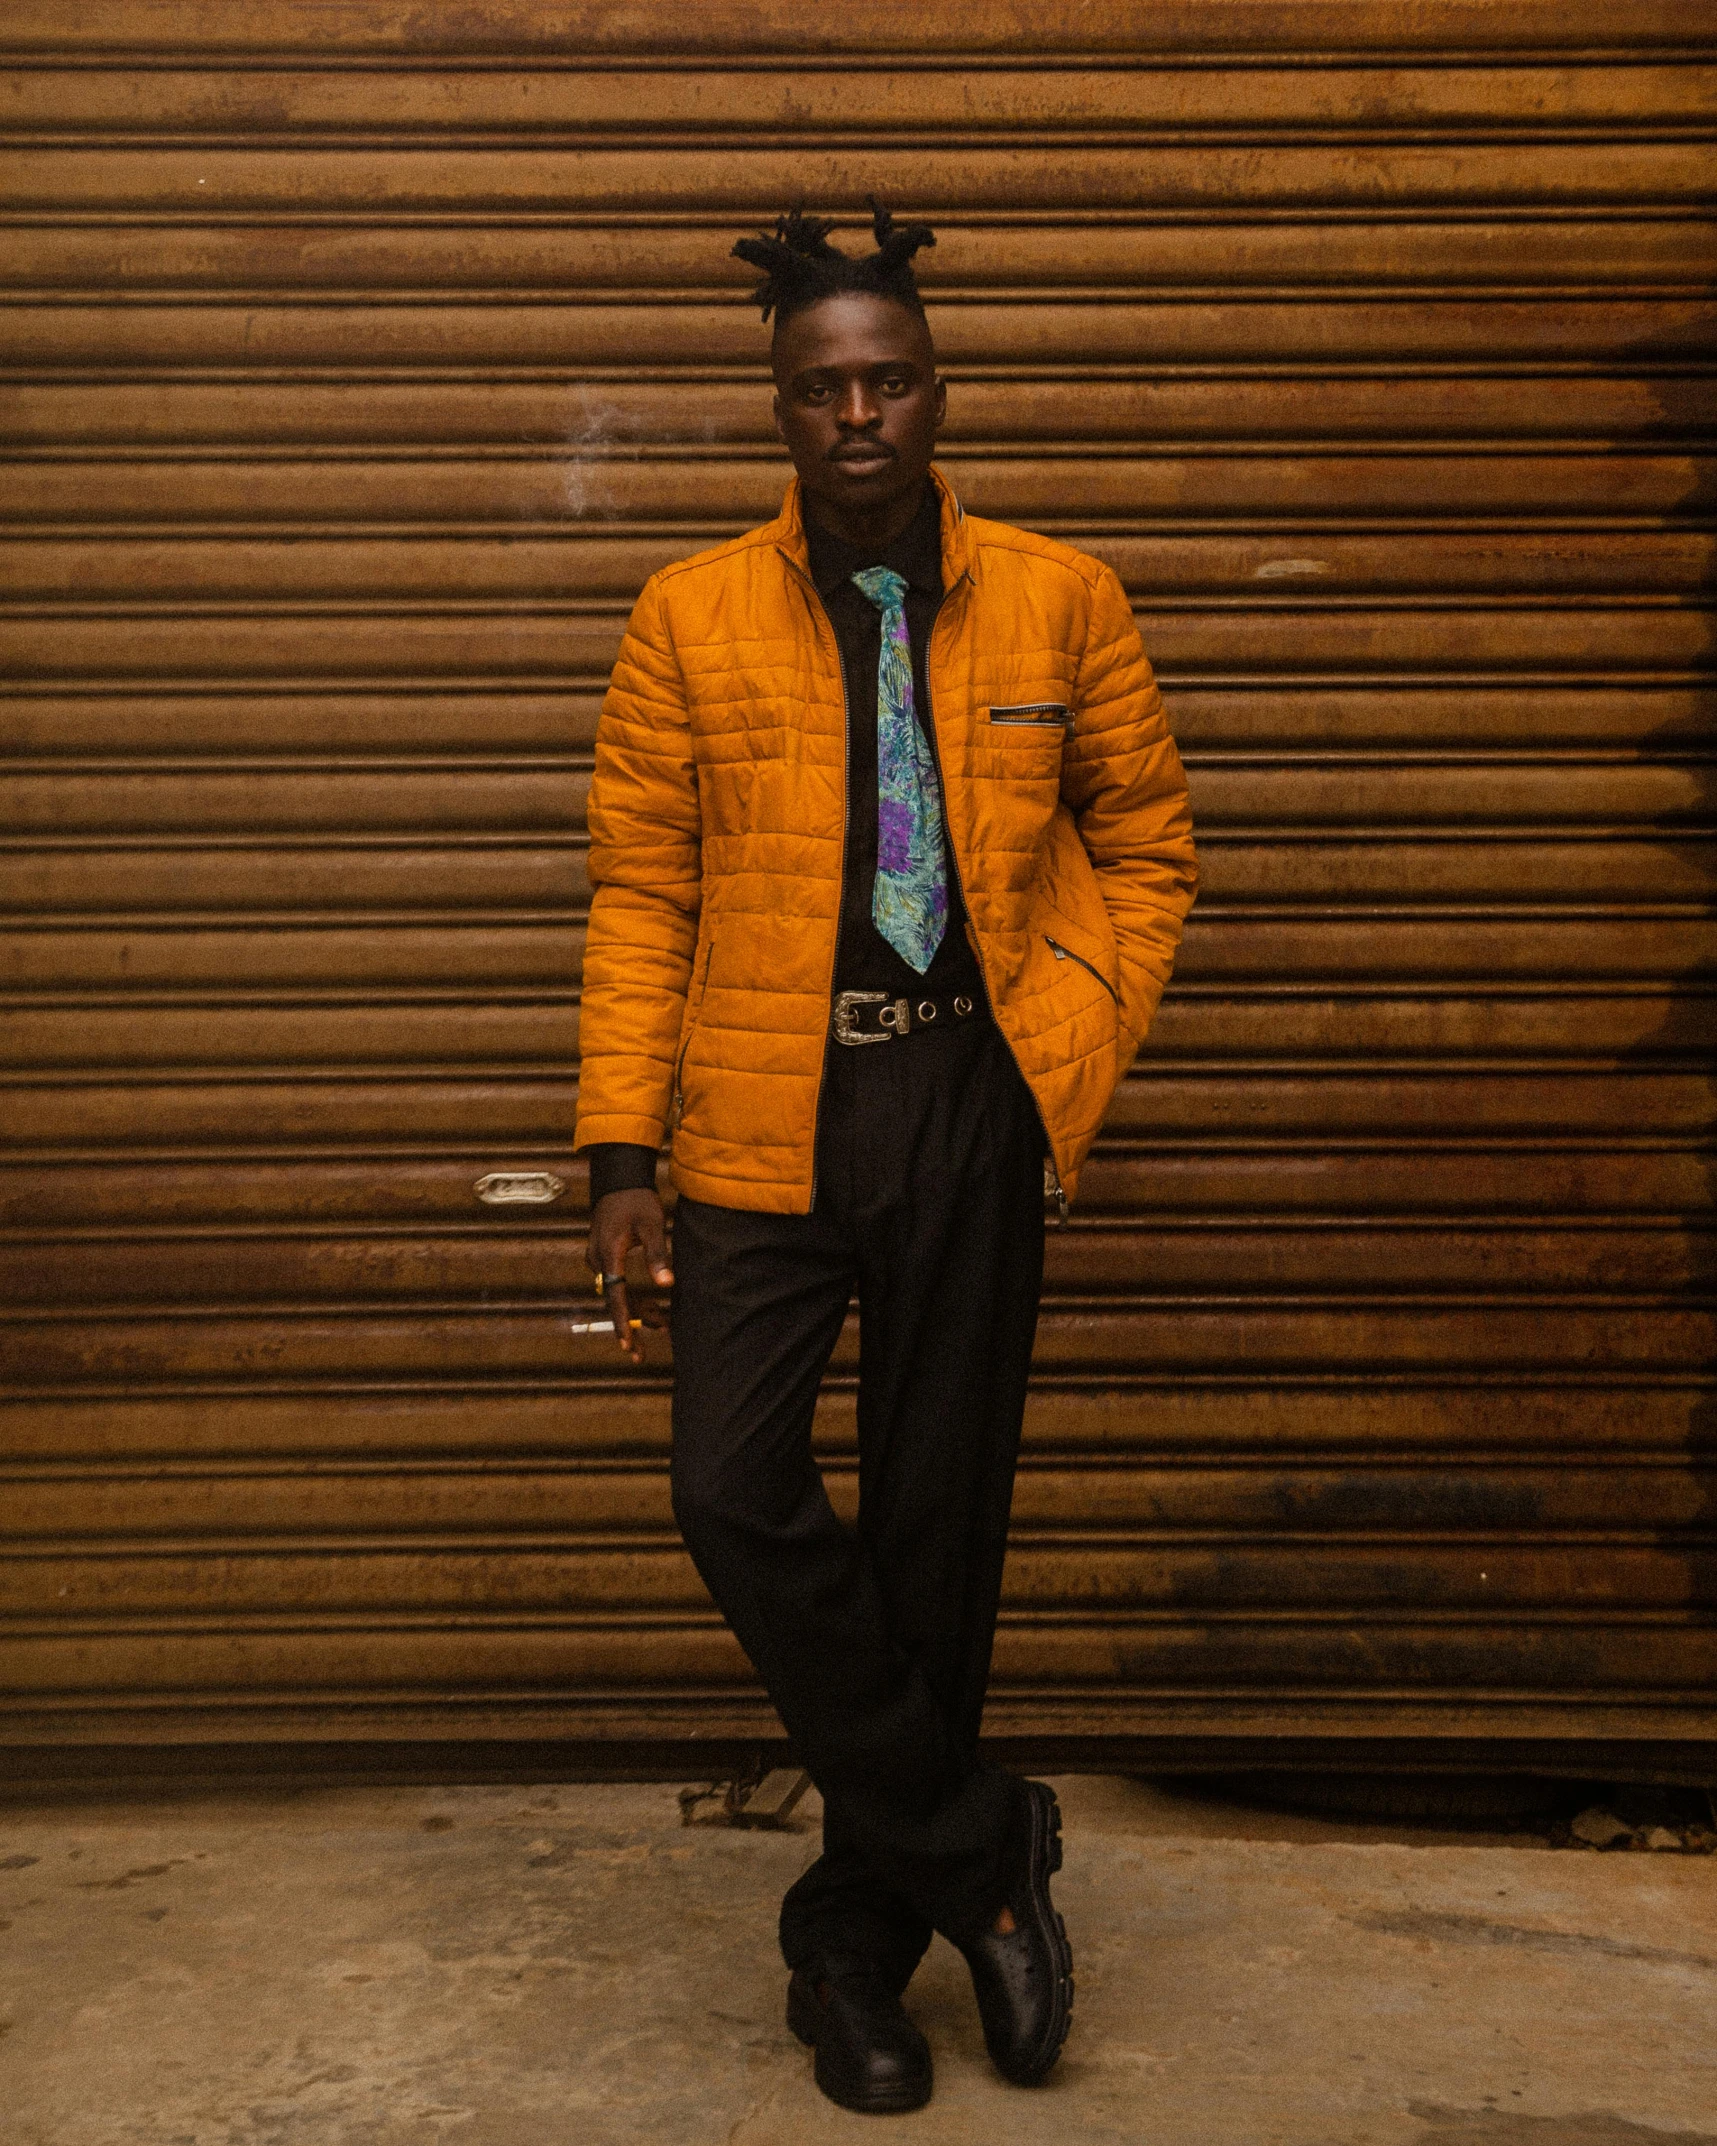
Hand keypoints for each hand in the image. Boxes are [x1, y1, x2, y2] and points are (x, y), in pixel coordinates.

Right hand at [587, 1189, 673, 1365]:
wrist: (618, 1179)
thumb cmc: (637, 1200)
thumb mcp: (653, 1224)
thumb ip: (659, 1254)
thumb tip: (667, 1284)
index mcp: (609, 1254)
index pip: (614, 1295)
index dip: (621, 1321)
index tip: (626, 1344)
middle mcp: (598, 1260)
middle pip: (613, 1301)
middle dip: (629, 1327)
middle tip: (638, 1356)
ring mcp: (598, 1260)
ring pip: (617, 1295)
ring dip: (637, 1312)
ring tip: (664, 1328)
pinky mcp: (603, 1258)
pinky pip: (617, 1285)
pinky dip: (633, 1299)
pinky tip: (654, 1311)